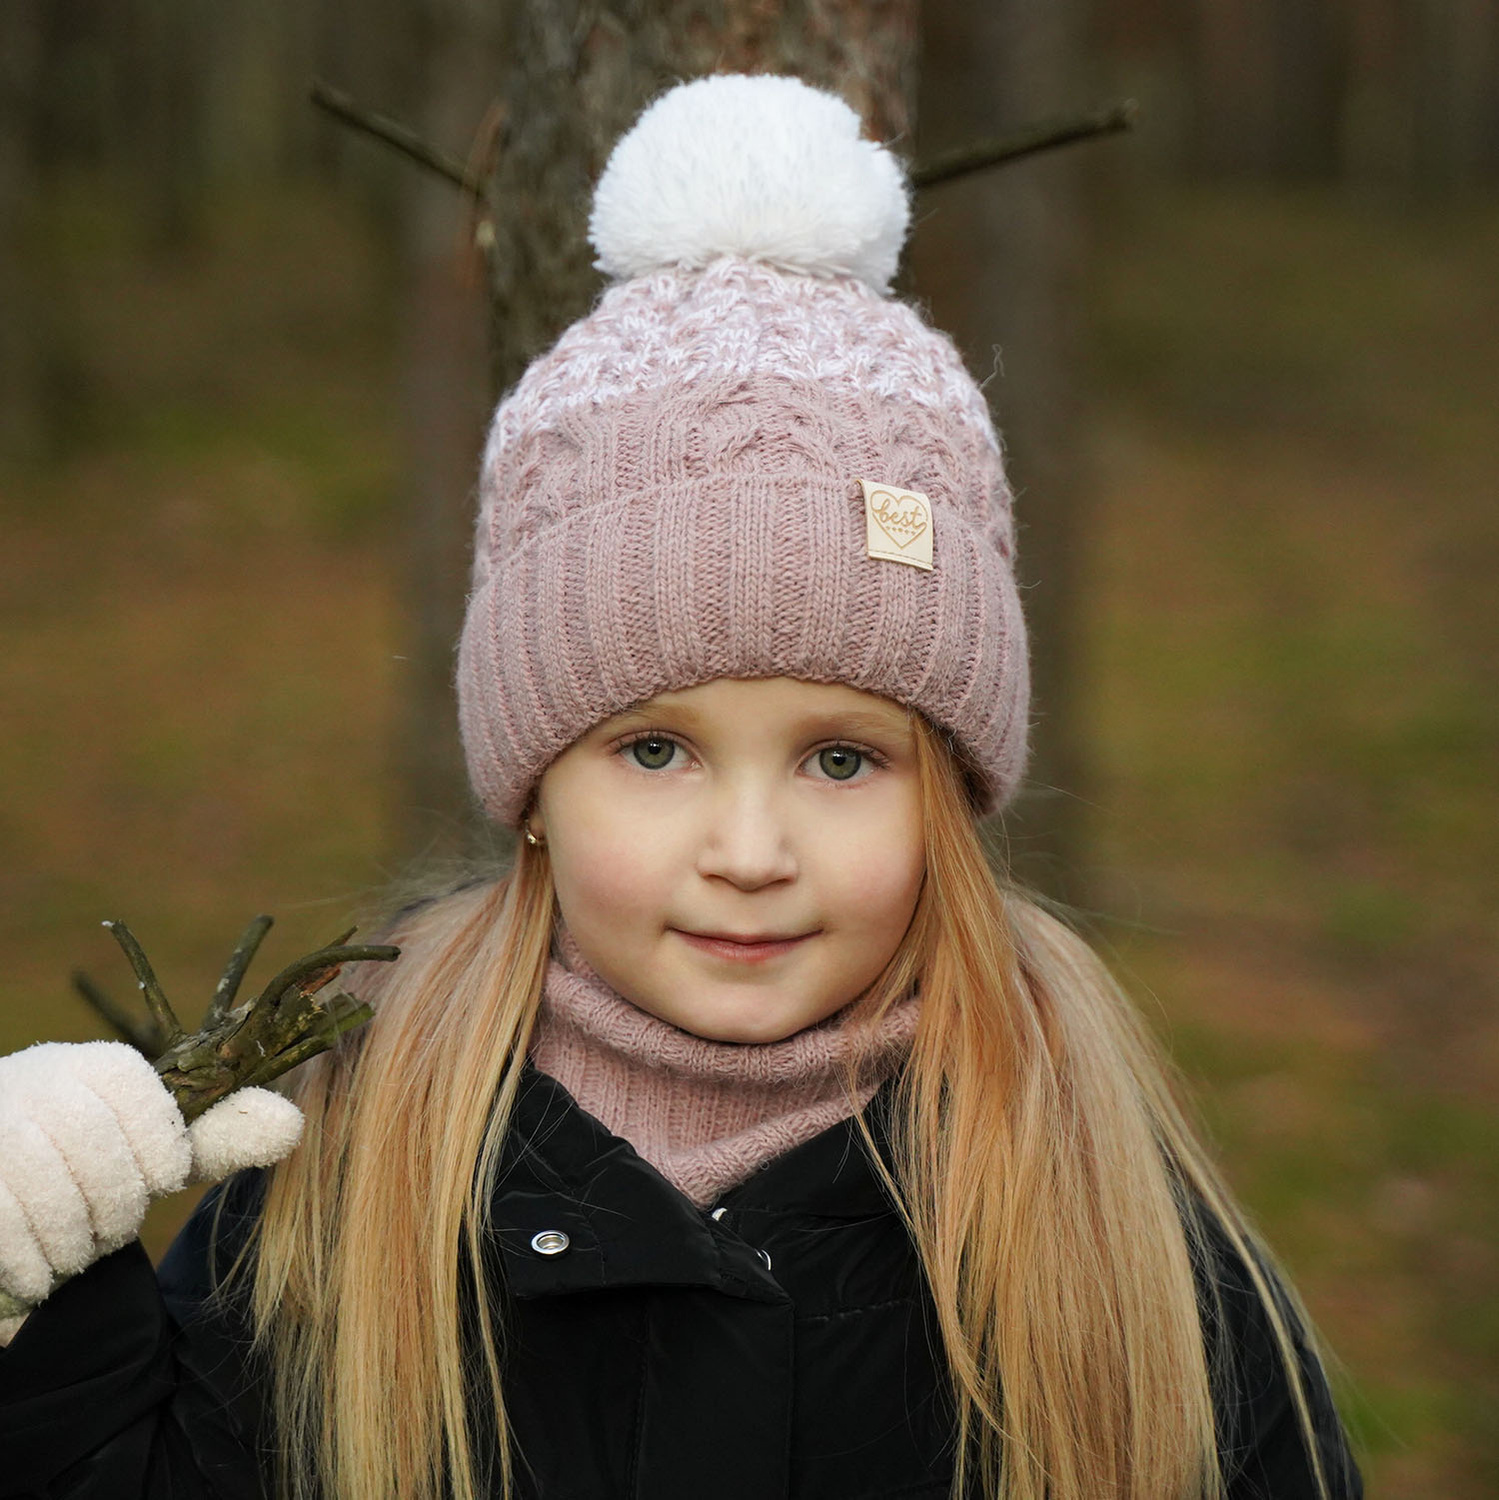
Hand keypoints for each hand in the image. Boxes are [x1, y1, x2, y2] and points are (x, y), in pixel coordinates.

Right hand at [0, 1041, 301, 1316]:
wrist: (8, 1182)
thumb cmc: (93, 1165)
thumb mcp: (158, 1147)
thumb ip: (220, 1135)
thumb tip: (294, 1122)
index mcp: (99, 1066)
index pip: (148, 1107)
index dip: (161, 1158)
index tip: (159, 1181)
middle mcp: (41, 1080)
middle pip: (99, 1157)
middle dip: (115, 1210)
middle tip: (111, 1230)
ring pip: (49, 1196)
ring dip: (72, 1243)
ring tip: (76, 1249)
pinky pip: (7, 1226)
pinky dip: (32, 1264)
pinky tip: (43, 1272)